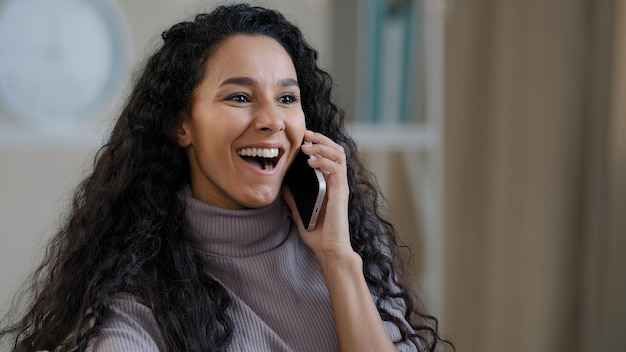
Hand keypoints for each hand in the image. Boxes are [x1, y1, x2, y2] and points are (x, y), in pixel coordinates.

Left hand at [282, 130, 353, 260]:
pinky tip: (312, 161)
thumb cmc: (318, 235)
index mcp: (329, 185)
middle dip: (321, 139)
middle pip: (336, 151)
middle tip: (306, 134)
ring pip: (339, 156)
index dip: (319, 144)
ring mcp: (340, 187)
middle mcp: (337, 183)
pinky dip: (325, 161)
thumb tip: (283, 187)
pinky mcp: (340, 193)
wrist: (329, 250)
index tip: (304, 138)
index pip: (328, 156)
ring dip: (323, 147)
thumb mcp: (300, 213)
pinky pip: (337, 170)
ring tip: (308, 145)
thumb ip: (294, 199)